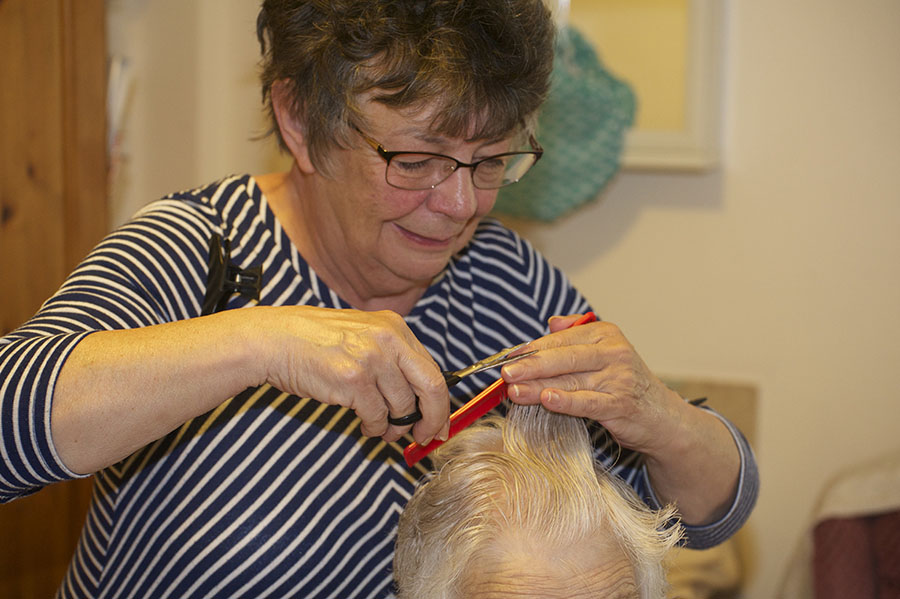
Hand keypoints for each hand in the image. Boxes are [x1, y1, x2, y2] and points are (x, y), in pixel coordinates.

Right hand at [258, 306, 450, 444]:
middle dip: (432, 419)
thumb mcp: (363, 335)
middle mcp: (388, 339)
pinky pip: (377, 416)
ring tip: (381, 427)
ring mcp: (371, 358)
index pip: (433, 370)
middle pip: (431, 388)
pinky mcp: (352, 380)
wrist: (274, 340)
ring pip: (402, 407)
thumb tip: (421, 399)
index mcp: (395, 327)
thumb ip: (393, 359)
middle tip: (426, 437)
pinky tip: (364, 423)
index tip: (439, 422)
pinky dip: (374, 427)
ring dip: (395, 426)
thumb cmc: (315, 341)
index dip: (440, 402)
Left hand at [500, 314, 687, 455]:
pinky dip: (566, 401)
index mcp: (605, 334)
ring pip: (570, 380)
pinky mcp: (621, 404)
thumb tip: (551, 322)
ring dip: (538, 386)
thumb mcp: (604, 352)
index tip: (507, 357)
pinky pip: (588, 401)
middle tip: (505, 371)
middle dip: (531, 364)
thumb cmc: (625, 384)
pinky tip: (547, 399)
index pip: (561, 340)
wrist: (663, 417)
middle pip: (564, 357)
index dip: (531, 348)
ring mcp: (618, 378)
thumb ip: (576, 335)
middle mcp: (613, 352)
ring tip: (514, 390)